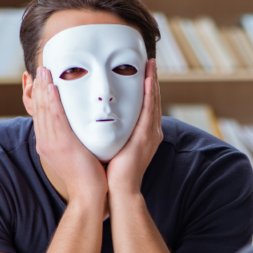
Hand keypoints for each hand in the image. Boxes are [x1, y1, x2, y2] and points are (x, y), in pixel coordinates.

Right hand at [29, 66, 107, 204]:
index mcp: (48, 143)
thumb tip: (79, 128)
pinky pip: (55, 117)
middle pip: (39, 109)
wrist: (89, 195)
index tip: (43, 81)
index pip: (41, 115)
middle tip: (41, 69)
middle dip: (39, 88)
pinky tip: (52, 86)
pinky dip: (52, 100)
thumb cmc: (87, 176)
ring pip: (45, 110)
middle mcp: (46, 141)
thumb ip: (74, 139)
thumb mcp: (76, 153)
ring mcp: (52, 142)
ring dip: (44, 88)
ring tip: (45, 71)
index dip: (40, 97)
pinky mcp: (62, 143)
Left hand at [106, 59, 161, 194]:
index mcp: (144, 134)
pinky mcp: (146, 136)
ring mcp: (151, 134)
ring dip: (152, 81)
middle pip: (153, 100)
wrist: (118, 190)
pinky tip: (148, 81)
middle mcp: (151, 132)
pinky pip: (149, 111)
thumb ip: (112, 132)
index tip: (143, 72)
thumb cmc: (112, 172)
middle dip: (152, 79)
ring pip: (153, 101)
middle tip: (149, 61)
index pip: (146, 105)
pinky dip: (150, 95)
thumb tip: (99, 121)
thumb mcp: (113, 146)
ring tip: (150, 64)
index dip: (146, 88)